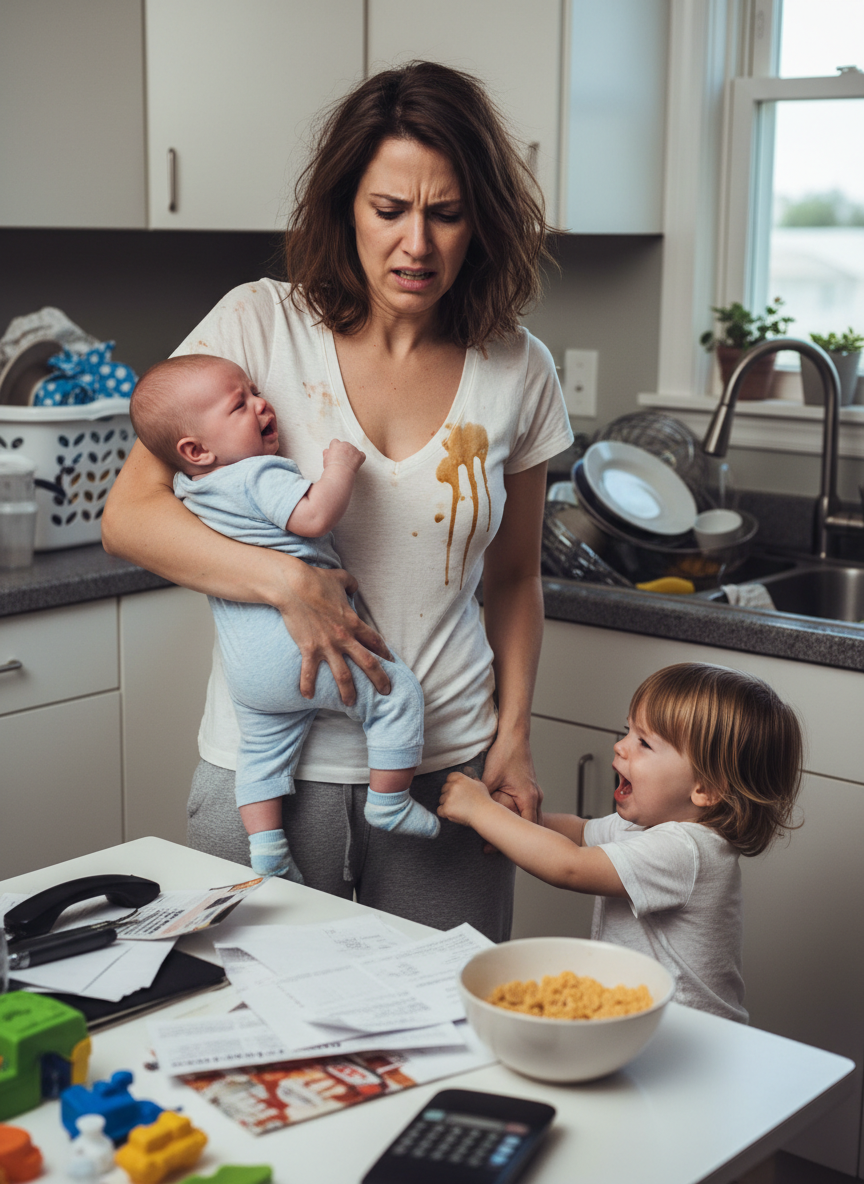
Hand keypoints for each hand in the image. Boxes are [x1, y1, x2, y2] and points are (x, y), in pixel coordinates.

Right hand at [277, 561, 391, 703]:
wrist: (293, 586)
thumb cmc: (316, 580)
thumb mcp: (340, 578)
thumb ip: (351, 584)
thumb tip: (354, 588)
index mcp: (353, 622)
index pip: (375, 641)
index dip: (385, 653)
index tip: (391, 662)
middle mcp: (344, 637)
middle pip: (368, 663)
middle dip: (379, 679)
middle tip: (386, 691)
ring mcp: (327, 645)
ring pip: (343, 675)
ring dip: (348, 691)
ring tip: (350, 703)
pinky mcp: (309, 649)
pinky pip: (309, 672)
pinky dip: (308, 685)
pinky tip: (307, 697)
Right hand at [323, 439, 365, 472]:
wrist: (339, 473)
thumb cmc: (331, 467)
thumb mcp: (325, 458)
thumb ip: (326, 453)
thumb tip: (327, 450)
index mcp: (336, 444)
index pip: (335, 442)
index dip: (335, 448)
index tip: (335, 454)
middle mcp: (345, 444)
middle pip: (345, 445)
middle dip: (344, 451)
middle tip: (342, 460)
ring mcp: (353, 449)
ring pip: (353, 450)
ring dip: (351, 454)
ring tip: (347, 464)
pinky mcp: (360, 455)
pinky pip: (362, 454)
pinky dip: (360, 458)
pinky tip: (355, 464)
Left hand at [438, 770, 492, 826]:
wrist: (484, 814)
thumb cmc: (484, 800)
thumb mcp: (480, 785)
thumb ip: (472, 780)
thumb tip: (471, 778)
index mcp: (460, 779)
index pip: (449, 778)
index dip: (452, 784)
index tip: (456, 791)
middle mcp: (453, 786)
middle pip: (444, 789)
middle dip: (449, 795)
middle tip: (458, 802)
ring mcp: (449, 797)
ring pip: (441, 800)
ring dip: (447, 804)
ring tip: (459, 809)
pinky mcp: (446, 808)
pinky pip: (440, 810)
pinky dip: (445, 813)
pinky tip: (454, 814)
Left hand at [477, 735, 541, 852]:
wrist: (515, 736)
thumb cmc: (507, 753)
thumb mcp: (491, 777)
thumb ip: (484, 795)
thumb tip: (473, 811)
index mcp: (528, 797)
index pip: (524, 827)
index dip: (509, 841)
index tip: (494, 849)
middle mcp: (535, 797)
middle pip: (528, 827)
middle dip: (513, 839)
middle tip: (494, 849)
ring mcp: (533, 793)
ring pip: (528, 819)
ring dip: (516, 829)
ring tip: (499, 840)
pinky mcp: (528, 789)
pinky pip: (525, 810)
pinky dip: (517, 818)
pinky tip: (505, 822)